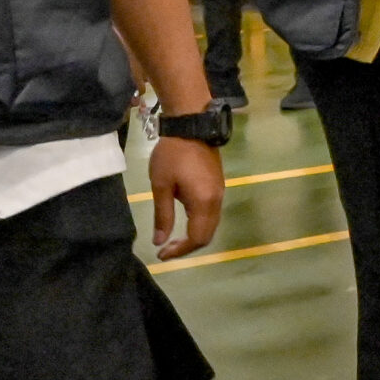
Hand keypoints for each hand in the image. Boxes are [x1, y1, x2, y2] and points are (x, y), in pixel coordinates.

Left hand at [147, 136, 223, 259]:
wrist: (192, 125)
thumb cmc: (172, 154)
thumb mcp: (161, 185)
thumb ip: (163, 215)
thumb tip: (160, 241)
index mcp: (203, 203)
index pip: (197, 238)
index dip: (180, 250)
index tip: (162, 255)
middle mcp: (216, 201)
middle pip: (207, 235)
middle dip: (187, 246)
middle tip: (166, 249)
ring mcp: (220, 193)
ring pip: (211, 225)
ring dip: (193, 236)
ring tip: (173, 238)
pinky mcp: (218, 186)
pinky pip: (211, 214)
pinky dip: (198, 224)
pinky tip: (183, 220)